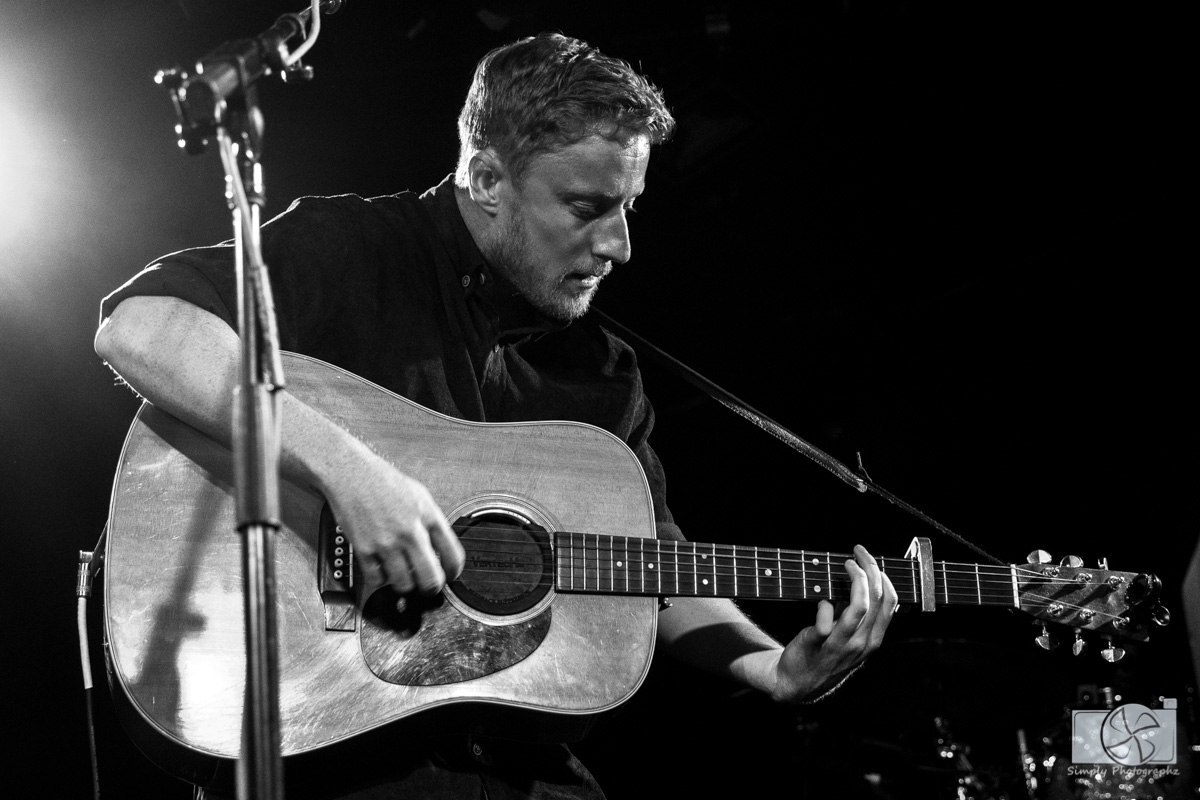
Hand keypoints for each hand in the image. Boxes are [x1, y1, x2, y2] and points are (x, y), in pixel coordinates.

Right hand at [323, 447, 465, 597]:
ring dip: (405, 584)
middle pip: (431, 578)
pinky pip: (377, 580)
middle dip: (432, 587)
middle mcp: (410, 532)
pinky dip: (381, 579)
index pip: (453, 555)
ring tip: (404, 576)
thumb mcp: (420, 495)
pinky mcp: (364, 549)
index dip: (454, 571)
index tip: (450, 574)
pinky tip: (382, 569)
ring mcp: (387, 542)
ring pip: (404, 585)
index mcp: (428, 516)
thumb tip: (442, 548)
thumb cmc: (384, 482)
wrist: (352, 473)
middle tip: (428, 585)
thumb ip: (432, 522)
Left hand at [769, 544, 895, 702]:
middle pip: (877, 600)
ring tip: (847, 563)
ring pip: (858, 607)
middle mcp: (861, 643)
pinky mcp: (818, 644)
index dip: (883, 578)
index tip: (872, 561)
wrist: (797, 682)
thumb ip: (859, 618)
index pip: (890, 604)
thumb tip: (861, 583)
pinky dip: (825, 604)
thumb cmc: (825, 654)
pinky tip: (822, 599)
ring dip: (855, 580)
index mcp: (873, 640)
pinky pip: (826, 620)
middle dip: (871, 569)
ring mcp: (841, 645)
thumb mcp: (852, 640)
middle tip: (858, 552)